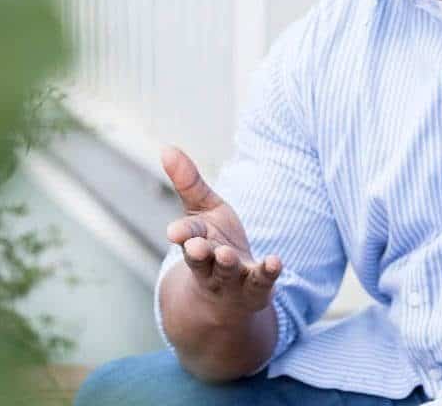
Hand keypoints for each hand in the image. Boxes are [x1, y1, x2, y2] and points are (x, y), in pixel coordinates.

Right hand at [162, 146, 281, 316]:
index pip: (187, 236)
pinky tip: (275, 261)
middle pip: (201, 260)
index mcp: (196, 241)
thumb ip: (188, 182)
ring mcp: (232, 279)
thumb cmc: (215, 242)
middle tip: (196, 247)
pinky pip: (261, 282)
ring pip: (227, 273)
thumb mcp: (203, 210)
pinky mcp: (256, 288)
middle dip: (198, 254)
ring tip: (227, 255)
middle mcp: (210, 264)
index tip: (174, 233)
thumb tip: (166, 148)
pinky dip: (267, 272)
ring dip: (227, 264)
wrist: (231, 293)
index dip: (182, 234)